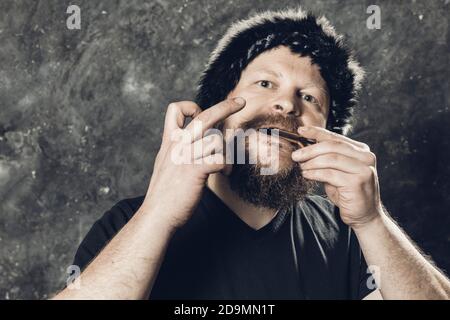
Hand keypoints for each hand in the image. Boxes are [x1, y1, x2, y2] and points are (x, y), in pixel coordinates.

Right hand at [142, 98, 245, 229]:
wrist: (156, 216)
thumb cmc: (164, 194)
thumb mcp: (165, 164)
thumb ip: (177, 150)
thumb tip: (193, 143)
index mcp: (169, 141)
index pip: (175, 109)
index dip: (192, 107)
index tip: (202, 116)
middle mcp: (177, 145)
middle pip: (204, 116)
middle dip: (225, 106)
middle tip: (241, 102)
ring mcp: (186, 157)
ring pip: (216, 140)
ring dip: (228, 152)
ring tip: (227, 166)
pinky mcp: (194, 171)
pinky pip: (220, 160)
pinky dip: (228, 166)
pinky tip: (226, 174)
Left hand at [291, 126, 382, 228]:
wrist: (364, 216)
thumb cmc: (347, 193)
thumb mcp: (336, 172)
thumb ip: (326, 160)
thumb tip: (303, 149)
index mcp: (361, 151)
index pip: (335, 137)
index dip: (316, 132)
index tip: (300, 130)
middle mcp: (365, 157)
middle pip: (332, 146)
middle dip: (310, 149)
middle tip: (295, 155)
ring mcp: (363, 169)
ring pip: (330, 159)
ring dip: (311, 162)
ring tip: (301, 167)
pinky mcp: (358, 181)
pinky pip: (330, 174)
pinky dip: (315, 173)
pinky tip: (306, 175)